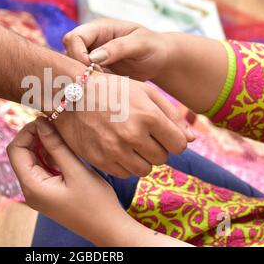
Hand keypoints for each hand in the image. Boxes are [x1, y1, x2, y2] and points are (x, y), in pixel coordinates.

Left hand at [8, 119, 192, 246]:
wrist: (108, 228)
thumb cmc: (96, 203)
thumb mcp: (76, 171)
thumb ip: (57, 146)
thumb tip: (42, 123)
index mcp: (32, 186)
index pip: (15, 150)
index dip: (26, 131)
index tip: (45, 120)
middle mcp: (30, 190)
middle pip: (21, 154)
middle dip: (35, 137)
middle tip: (54, 124)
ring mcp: (39, 193)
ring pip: (32, 160)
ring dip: (43, 146)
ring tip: (62, 135)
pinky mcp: (48, 193)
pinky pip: (42, 169)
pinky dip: (50, 156)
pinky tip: (64, 151)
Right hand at [52, 72, 193, 177]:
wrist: (71, 94)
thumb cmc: (111, 89)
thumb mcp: (144, 91)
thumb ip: (171, 114)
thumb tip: (192, 139)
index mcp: (148, 115)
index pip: (179, 145)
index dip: (173, 140)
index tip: (163, 134)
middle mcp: (132, 135)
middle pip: (162, 158)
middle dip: (157, 148)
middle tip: (143, 135)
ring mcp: (114, 150)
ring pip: (144, 170)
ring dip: (142, 159)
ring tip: (130, 143)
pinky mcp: (100, 160)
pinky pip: (124, 174)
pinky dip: (125, 164)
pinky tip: (116, 148)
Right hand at [63, 18, 169, 80]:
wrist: (160, 60)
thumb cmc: (153, 47)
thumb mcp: (141, 44)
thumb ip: (118, 47)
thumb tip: (93, 57)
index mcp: (98, 29)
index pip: (73, 38)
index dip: (77, 54)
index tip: (94, 69)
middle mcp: (90, 42)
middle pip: (67, 54)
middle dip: (78, 70)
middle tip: (97, 82)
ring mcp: (90, 58)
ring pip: (72, 70)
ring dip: (83, 81)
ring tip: (102, 89)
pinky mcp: (94, 73)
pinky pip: (83, 81)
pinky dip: (89, 88)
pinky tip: (102, 95)